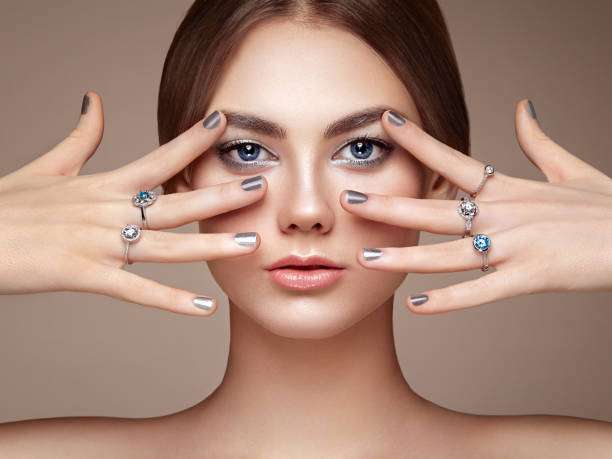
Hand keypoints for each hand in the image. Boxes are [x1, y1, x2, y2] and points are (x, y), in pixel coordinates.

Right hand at [0, 92, 265, 315]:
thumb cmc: (5, 206)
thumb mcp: (48, 166)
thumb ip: (81, 137)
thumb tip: (96, 100)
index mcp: (103, 186)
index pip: (158, 158)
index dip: (192, 141)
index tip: (223, 123)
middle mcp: (107, 211)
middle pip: (173, 201)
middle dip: (219, 194)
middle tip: (261, 186)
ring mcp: (97, 243)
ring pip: (165, 245)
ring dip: (209, 244)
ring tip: (249, 243)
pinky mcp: (81, 274)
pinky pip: (134, 290)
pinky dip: (170, 301)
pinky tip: (204, 308)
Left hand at [340, 100, 611, 313]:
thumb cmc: (606, 206)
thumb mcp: (569, 167)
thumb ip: (537, 140)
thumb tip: (523, 106)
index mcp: (509, 189)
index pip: (453, 159)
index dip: (418, 141)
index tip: (386, 123)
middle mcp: (504, 214)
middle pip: (436, 207)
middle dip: (391, 203)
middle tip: (349, 198)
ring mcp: (515, 246)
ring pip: (448, 252)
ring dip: (405, 255)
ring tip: (367, 257)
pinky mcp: (532, 276)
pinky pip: (481, 292)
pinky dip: (448, 300)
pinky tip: (415, 306)